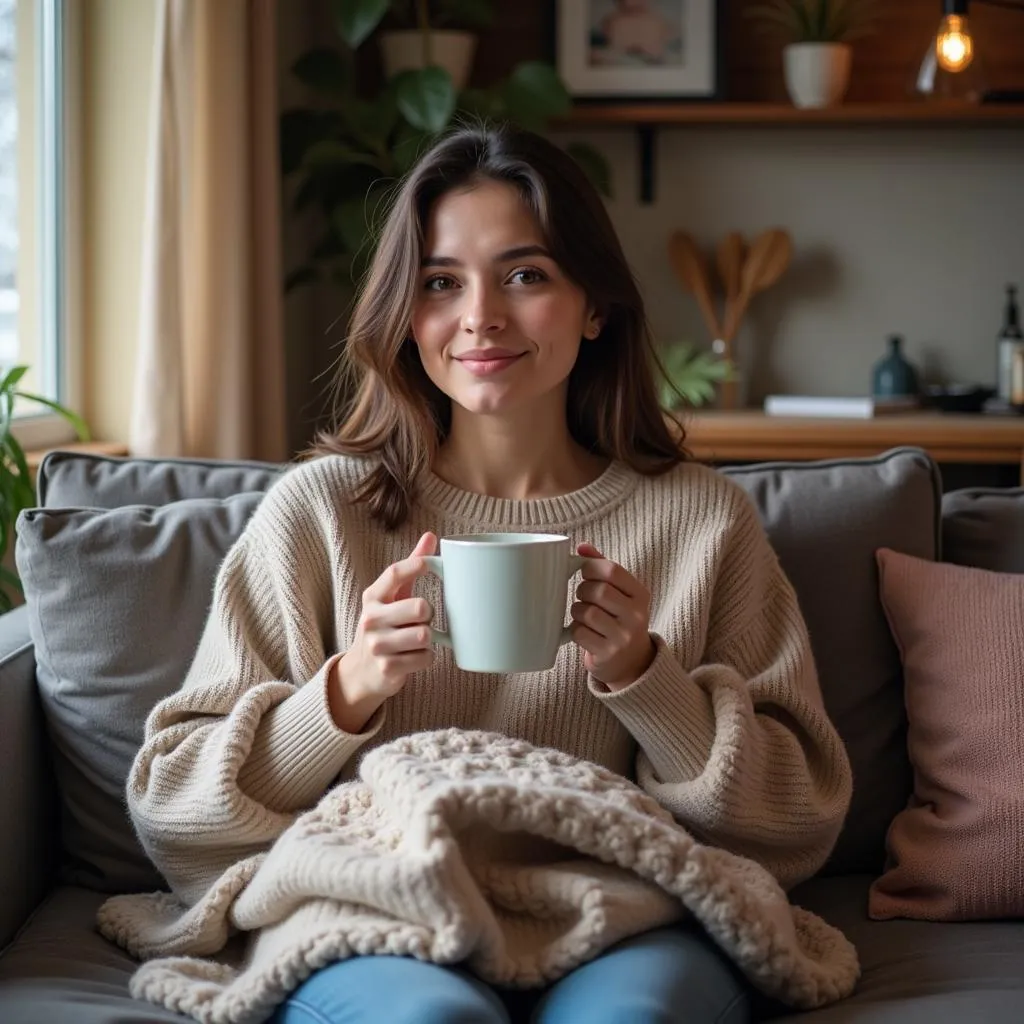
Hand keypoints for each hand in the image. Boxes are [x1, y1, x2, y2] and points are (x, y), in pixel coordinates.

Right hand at [330, 533, 436, 730]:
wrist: (361, 671)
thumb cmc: (384, 626)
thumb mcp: (392, 596)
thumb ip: (411, 567)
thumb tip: (431, 536)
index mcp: (372, 597)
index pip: (394, 573)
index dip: (415, 565)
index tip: (431, 564)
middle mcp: (371, 619)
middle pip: (419, 607)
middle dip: (428, 614)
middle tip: (422, 619)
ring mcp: (377, 645)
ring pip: (425, 634)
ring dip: (428, 638)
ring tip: (417, 639)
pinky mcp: (387, 668)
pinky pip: (426, 658)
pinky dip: (426, 658)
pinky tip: (415, 656)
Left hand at [570, 543, 655, 690]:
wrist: (632, 663)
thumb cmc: (620, 619)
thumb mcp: (620, 593)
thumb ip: (603, 567)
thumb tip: (582, 546)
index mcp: (641, 594)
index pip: (612, 570)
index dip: (591, 567)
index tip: (585, 572)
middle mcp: (636, 615)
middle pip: (598, 590)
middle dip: (583, 591)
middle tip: (584, 596)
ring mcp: (623, 637)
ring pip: (586, 612)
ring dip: (577, 611)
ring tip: (583, 614)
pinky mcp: (607, 654)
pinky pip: (579, 633)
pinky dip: (575, 630)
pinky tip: (583, 631)